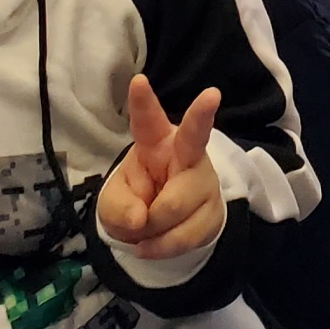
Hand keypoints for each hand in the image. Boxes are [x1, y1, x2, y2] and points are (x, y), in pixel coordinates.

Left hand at [97, 76, 224, 261]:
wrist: (166, 227)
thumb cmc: (137, 199)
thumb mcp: (114, 203)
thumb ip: (118, 208)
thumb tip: (140, 219)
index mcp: (156, 143)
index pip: (148, 120)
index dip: (142, 102)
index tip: (138, 81)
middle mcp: (186, 154)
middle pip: (194, 136)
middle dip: (201, 114)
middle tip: (211, 95)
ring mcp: (204, 181)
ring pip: (173, 207)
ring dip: (150, 230)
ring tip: (145, 228)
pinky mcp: (215, 211)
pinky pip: (183, 237)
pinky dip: (160, 248)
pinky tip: (154, 242)